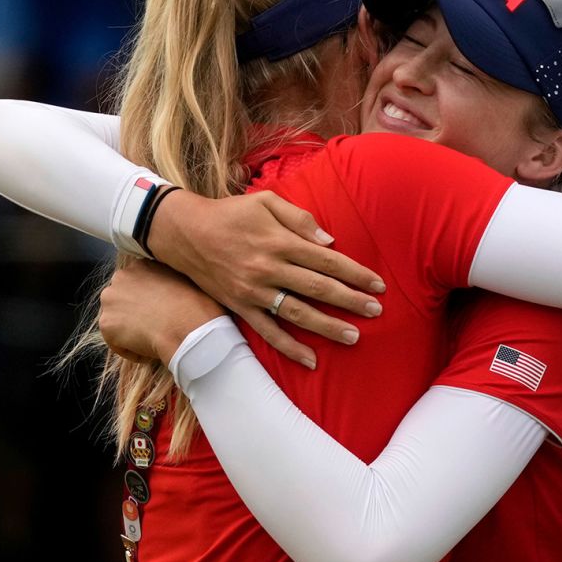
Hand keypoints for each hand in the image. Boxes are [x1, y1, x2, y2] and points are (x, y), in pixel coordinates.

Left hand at [99, 260, 226, 365]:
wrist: (189, 328)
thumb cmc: (197, 305)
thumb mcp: (189, 279)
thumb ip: (172, 279)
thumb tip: (175, 289)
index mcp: (141, 264)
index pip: (138, 284)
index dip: (150, 301)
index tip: (162, 312)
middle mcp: (120, 277)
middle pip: (123, 300)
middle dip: (136, 313)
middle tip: (156, 326)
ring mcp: (110, 300)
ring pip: (118, 320)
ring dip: (132, 330)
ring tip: (154, 340)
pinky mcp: (105, 325)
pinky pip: (116, 342)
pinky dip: (131, 350)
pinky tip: (149, 351)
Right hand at [146, 190, 385, 367]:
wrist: (184, 233)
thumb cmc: (230, 213)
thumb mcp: (266, 202)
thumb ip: (300, 219)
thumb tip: (330, 241)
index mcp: (279, 241)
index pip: (327, 260)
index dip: (355, 273)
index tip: (378, 284)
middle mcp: (269, 268)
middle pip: (318, 288)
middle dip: (351, 301)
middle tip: (376, 311)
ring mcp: (254, 291)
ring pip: (298, 313)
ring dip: (328, 327)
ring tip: (354, 337)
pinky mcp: (240, 308)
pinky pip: (268, 332)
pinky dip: (290, 348)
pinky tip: (311, 360)